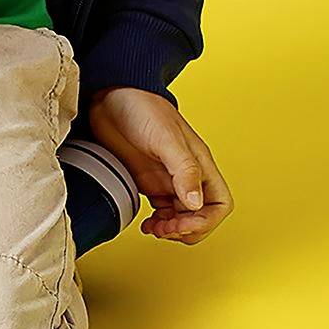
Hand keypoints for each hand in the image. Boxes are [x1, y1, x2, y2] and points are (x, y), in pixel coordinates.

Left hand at [89, 87, 232, 243]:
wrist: (109, 97)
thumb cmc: (141, 107)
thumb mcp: (165, 138)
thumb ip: (183, 169)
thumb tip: (195, 203)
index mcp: (199, 164)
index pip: (219, 204)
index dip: (206, 221)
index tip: (181, 224)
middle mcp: (186, 175)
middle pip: (202, 217)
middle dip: (187, 230)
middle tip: (164, 230)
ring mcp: (166, 179)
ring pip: (181, 218)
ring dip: (172, 231)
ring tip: (153, 229)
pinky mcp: (147, 181)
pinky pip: (162, 212)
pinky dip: (158, 224)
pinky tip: (146, 225)